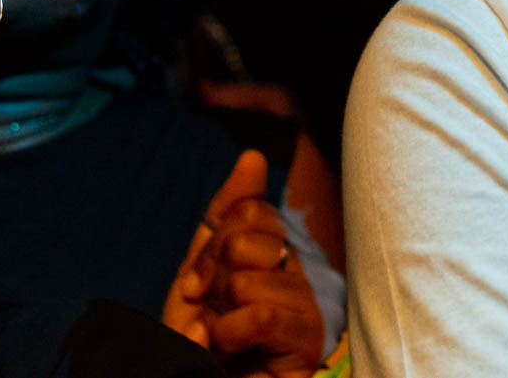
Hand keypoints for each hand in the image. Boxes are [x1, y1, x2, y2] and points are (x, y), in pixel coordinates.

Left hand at [162, 150, 325, 374]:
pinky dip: (229, 334)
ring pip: (249, 279)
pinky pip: (264, 315)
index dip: (210, 251)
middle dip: (213, 280)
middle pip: (247, 240)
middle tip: (210, 312)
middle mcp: (300, 277)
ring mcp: (309, 312)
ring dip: (217, 316)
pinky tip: (227, 351)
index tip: (198, 288)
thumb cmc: (201, 338)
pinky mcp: (308, 346)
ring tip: (220, 340)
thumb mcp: (202, 269)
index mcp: (279, 255)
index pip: (250, 213)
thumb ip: (227, 213)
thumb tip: (254, 156)